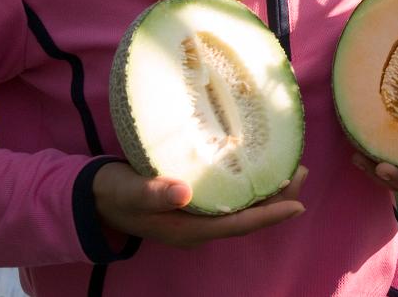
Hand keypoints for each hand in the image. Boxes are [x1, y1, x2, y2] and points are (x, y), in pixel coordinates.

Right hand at [92, 161, 306, 248]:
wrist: (94, 198)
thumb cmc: (114, 193)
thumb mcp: (129, 191)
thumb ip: (154, 193)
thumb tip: (185, 193)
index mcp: (189, 229)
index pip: (238, 225)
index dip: (269, 215)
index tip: (298, 205)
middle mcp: (200, 226)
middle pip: (248, 217)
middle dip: (278, 199)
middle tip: (302, 172)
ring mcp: (199, 216)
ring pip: (243, 208)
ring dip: (269, 191)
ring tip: (293, 168)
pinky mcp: (197, 203)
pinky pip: (233, 199)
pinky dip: (252, 185)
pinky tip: (262, 168)